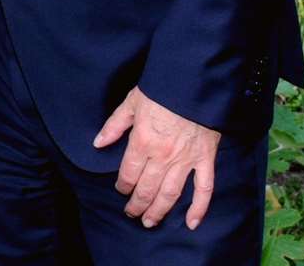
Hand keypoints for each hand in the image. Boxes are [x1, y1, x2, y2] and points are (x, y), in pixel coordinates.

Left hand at [93, 86, 219, 229]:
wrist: (194, 81)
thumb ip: (114, 125)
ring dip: (159, 211)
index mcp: (142, 142)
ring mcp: (186, 160)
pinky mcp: (205, 159)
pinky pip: (204, 189)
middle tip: (132, 214)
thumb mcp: (131, 102)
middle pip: (147, 189)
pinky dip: (199, 208)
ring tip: (150, 222)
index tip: (121, 190)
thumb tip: (98, 143)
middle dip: (137, 205)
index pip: (129, 174)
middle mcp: (163, 156)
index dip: (123, 186)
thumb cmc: (161, 90)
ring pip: (170, 194)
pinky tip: (191, 223)